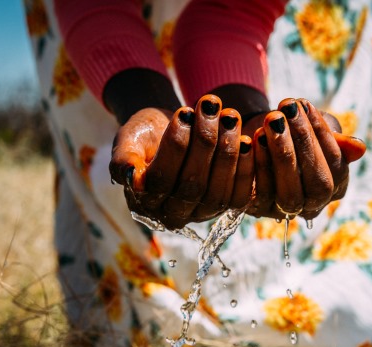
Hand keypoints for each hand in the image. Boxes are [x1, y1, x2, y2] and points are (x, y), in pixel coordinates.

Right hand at [109, 95, 254, 228]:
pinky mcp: (225, 207)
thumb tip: (130, 176)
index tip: (183, 111)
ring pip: (216, 192)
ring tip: (229, 116)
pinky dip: (246, 167)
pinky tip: (248, 139)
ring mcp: (201, 214)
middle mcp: (172, 215)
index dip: (174, 147)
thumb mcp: (127, 140)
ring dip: (227, 151)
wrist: (169, 133)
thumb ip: (123, 159)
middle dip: (204, 143)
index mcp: (144, 202)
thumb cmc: (146, 135)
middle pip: (191, 187)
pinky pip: (238, 195)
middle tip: (211, 106)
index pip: (160, 180)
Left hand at [246, 98, 365, 220]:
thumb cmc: (294, 132)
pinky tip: (254, 137)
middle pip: (318, 186)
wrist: (257, 138)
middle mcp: (312, 207)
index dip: (323, 137)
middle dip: (304, 144)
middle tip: (288, 109)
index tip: (305, 105)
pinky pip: (261, 195)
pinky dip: (259, 164)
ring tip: (272, 120)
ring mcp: (285, 212)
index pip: (337, 169)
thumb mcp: (317, 130)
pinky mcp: (257, 210)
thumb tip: (359, 148)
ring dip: (281, 153)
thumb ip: (337, 139)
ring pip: (289, 194)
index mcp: (334, 189)